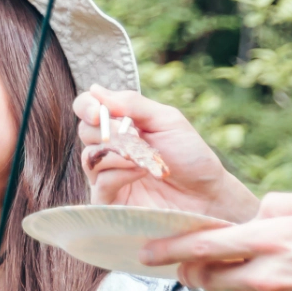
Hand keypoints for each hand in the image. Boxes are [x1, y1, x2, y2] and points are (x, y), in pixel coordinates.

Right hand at [71, 86, 262, 223]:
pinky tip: (141, 173)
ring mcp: (108, 174)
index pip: (87, 108)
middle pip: (84, 131)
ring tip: (145, 158)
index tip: (99, 112)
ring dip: (118, 153)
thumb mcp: (166, 120)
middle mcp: (110, 148)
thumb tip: (96, 90)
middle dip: (107, 130)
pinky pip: (100, 183)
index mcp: (121, 124)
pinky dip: (120, 174)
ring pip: (89, 157)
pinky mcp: (110, 200)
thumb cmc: (190, 156)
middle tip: (134, 135)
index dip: (87, 106)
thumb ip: (132, 104)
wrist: (206, 194)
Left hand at [145, 191, 291, 290]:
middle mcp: (267, 278)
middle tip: (196, 268)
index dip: (169, 251)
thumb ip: (277, 205)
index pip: (203, 246)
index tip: (145, 253)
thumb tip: (252, 214)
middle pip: (210, 280)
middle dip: (197, 273)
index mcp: (270, 241)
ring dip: (249, 288)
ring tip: (290, 276)